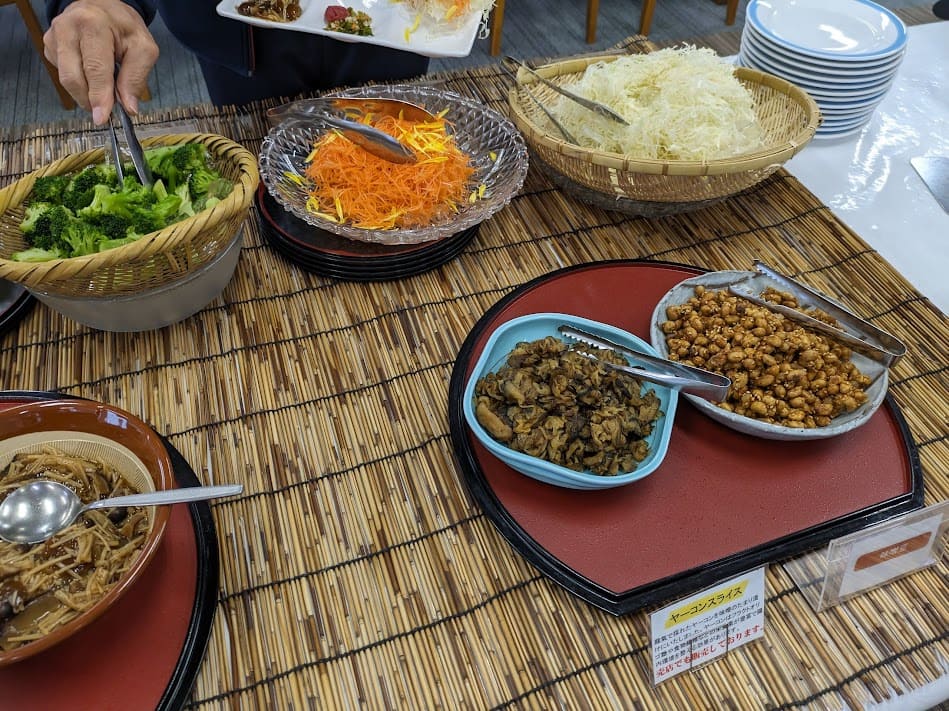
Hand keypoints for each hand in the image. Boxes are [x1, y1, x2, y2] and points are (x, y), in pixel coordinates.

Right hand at [44, 0, 159, 124]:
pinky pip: (61, 74)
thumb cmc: (123, 27)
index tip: (102, 118)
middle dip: (89, 100)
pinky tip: (90, 75)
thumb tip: (129, 108)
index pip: (94, 68)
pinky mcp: (49, 45)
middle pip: (73, 77)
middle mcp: (67, 28)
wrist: (100, 5)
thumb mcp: (143, 48)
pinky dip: (78, 83)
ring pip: (65, 79)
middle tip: (105, 112)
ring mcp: (54, 36)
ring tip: (102, 93)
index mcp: (93, 25)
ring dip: (84, 94)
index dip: (98, 97)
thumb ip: (136, 77)